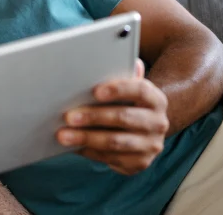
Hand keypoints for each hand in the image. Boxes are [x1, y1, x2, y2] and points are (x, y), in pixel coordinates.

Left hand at [57, 59, 168, 174]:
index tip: (95, 91)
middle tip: (68, 116)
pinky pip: (111, 159)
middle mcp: (158, 123)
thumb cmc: (128, 104)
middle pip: (124, 118)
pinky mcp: (140, 163)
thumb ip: (118, 76)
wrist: (146, 131)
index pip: (140, 90)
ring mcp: (151, 146)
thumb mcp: (128, 90)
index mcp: (156, 99)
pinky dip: (89, 152)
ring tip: (63, 135)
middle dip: (93, 117)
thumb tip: (102, 58)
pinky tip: (74, 146)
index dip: (118, 90)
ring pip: (115, 142)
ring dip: (86, 138)